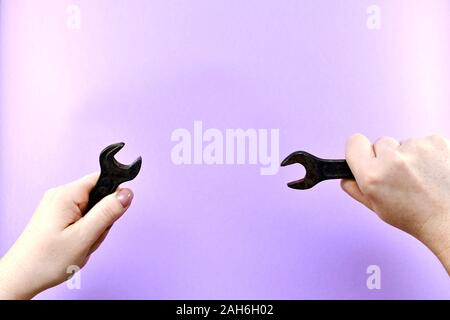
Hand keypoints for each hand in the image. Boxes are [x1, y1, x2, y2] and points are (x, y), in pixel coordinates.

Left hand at [0, 173, 133, 298]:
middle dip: (102, 220)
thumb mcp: (84, 237)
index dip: (113, 196)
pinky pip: (82, 218)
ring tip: (81, 244)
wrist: (21, 278)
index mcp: (67, 195)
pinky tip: (76, 244)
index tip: (112, 215)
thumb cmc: (46, 260)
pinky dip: (85, 232)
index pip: (102, 179)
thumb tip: (127, 193)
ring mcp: (57, 206)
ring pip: (92, 210)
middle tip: (90, 238)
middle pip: (99, 197)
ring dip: (94, 229)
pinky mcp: (57, 216)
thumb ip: (107, 213)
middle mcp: (61, 195)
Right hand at [341, 134, 449, 273]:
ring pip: (402, 143)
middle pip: (379, 142)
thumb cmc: (417, 217)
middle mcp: (392, 159)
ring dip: (408, 156)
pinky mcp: (436, 141)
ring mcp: (415, 148)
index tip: (367, 158)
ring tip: (420, 177)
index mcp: (372, 175)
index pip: (354, 142)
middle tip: (400, 177)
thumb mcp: (378, 208)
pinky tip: (432, 170)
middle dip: (386, 156)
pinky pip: (422, 142)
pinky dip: (427, 153)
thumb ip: (356, 190)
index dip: (359, 150)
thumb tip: (345, 178)